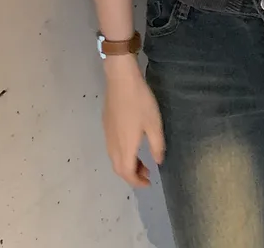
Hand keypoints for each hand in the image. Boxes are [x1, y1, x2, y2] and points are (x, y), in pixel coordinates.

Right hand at [102, 54, 164, 186]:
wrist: (121, 80)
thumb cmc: (140, 102)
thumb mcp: (154, 124)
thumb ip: (157, 145)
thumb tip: (158, 161)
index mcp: (125, 147)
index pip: (127, 173)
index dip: (137, 182)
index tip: (149, 182)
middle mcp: (113, 144)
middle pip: (118, 169)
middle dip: (132, 175)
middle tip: (147, 173)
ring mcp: (107, 134)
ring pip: (114, 159)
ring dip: (127, 165)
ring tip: (142, 161)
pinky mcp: (106, 125)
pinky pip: (112, 148)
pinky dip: (122, 154)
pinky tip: (132, 144)